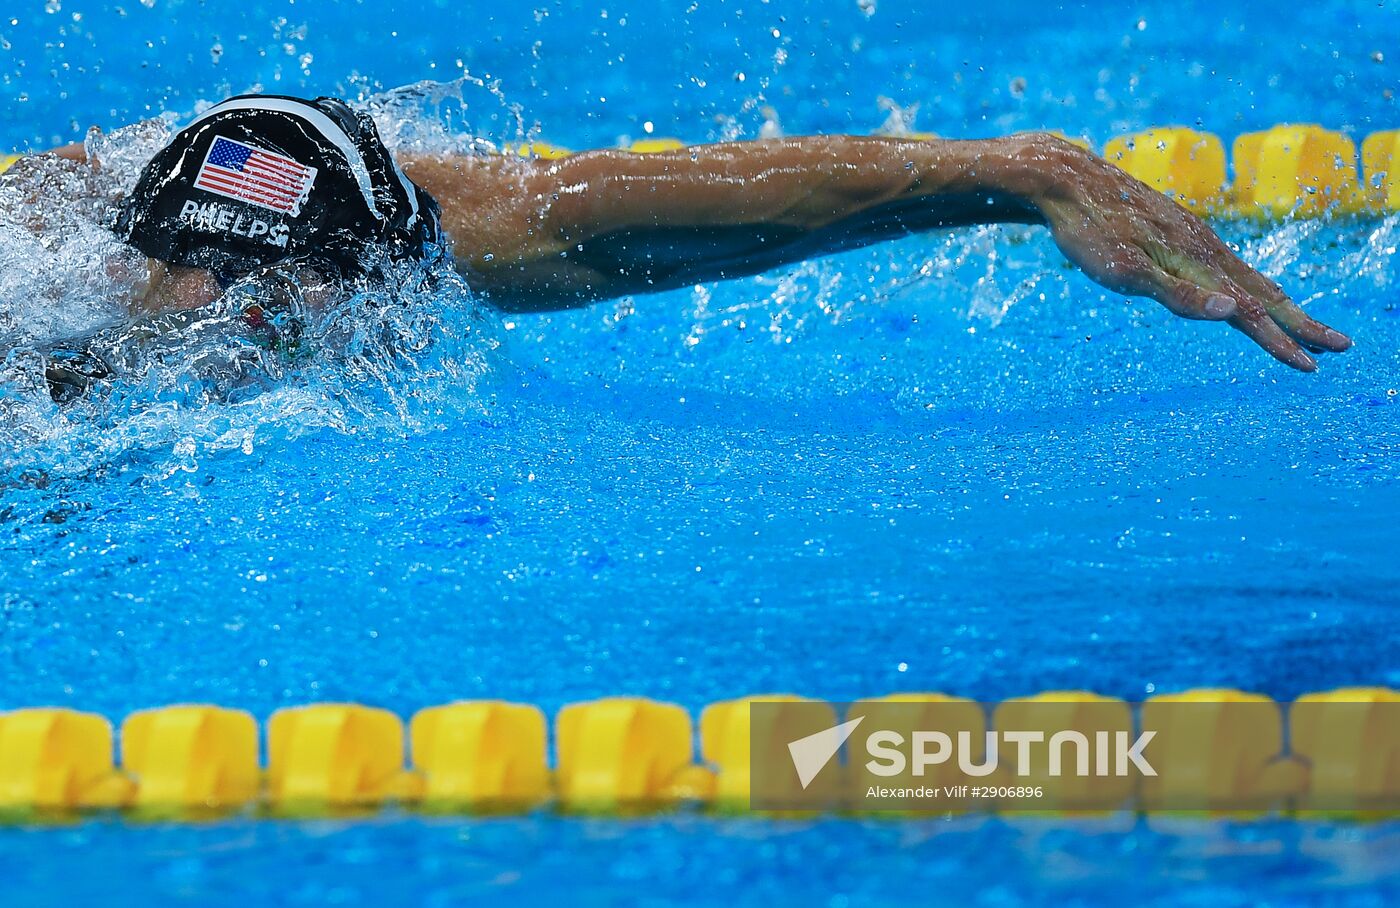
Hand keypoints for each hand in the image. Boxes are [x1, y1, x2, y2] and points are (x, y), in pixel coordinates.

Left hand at [1017, 135, 1350, 370]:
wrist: (1065, 179)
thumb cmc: (1089, 231)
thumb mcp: (1126, 273)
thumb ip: (1179, 295)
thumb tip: (1236, 312)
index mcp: (1198, 262)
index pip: (1253, 311)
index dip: (1282, 341)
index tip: (1312, 369)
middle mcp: (1204, 247)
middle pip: (1264, 292)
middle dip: (1301, 323)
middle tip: (1340, 346)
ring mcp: (1192, 238)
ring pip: (1247, 276)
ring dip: (1280, 304)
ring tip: (1303, 324)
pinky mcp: (1176, 231)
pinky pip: (1225, 265)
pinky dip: (1249, 284)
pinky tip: (1242, 291)